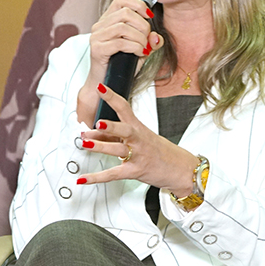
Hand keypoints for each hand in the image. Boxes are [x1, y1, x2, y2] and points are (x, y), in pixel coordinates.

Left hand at [76, 83, 197, 193]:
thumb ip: (114, 136)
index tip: (100, 87)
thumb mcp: (139, 138)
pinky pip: (113, 174)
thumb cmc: (159, 151)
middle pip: (124, 130)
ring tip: (85, 144)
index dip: (112, 96)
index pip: (124, 107)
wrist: (181, 169)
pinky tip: (84, 178)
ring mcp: (137, 155)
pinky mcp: (135, 171)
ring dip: (100, 147)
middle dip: (110, 127)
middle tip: (97, 123)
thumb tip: (90, 134)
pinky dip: (97, 177)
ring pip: (117, 150)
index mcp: (138, 127)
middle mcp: (138, 140)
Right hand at [78, 0, 160, 125]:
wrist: (107, 84)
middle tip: (147, 39)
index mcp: (108, 20)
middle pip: (125, 13)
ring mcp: (97, 37)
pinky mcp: (97, 49)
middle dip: (143, 25)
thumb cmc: (122, 65)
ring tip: (144, 48)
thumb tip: (157, 37)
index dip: (138, 4)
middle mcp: (100, 26)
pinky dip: (135, 47)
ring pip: (123, 27)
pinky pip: (120, 43)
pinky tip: (139, 53)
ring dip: (139, 38)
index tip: (149, 16)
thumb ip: (150, 41)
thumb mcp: (141, 50)